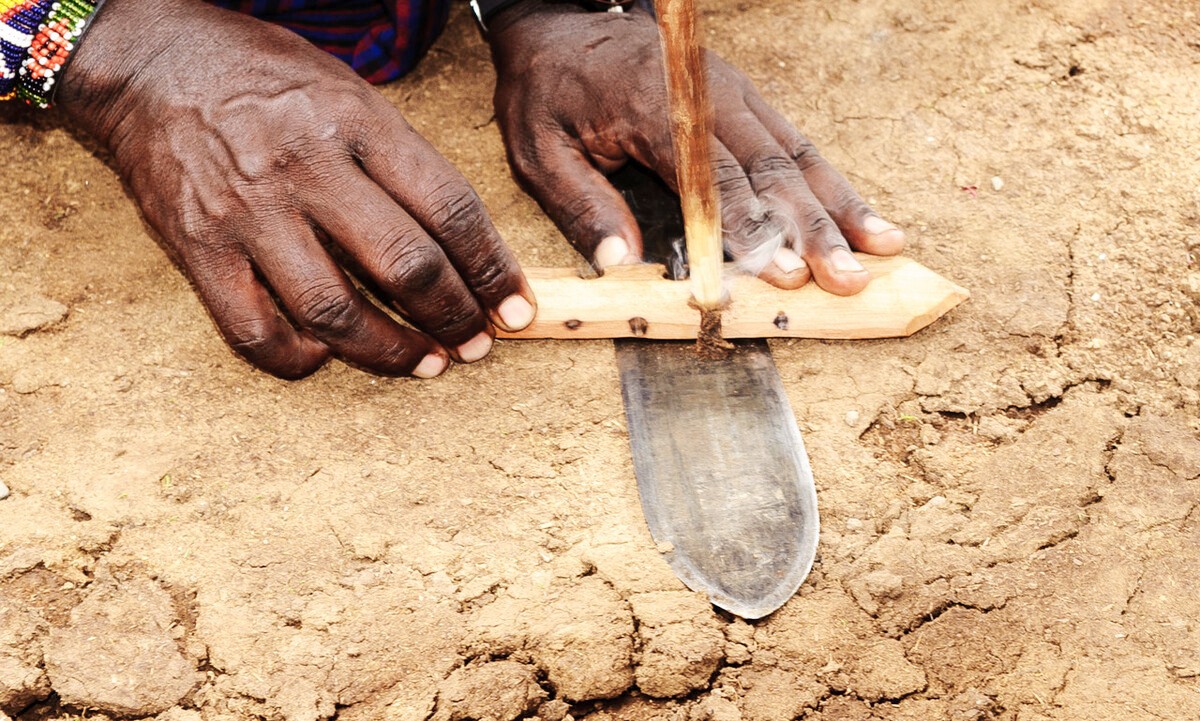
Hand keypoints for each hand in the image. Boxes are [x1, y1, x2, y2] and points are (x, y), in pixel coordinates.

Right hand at [59, 0, 535, 378]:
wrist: (149, 65)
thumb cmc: (262, 79)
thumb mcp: (349, 92)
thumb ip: (401, 160)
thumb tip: (462, 242)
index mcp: (356, 123)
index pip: (449, 208)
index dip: (492, 268)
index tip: (513, 303)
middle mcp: (306, 169)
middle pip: (404, 266)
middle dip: (456, 317)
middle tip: (477, 342)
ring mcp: (249, 214)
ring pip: (336, 312)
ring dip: (392, 352)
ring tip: (424, 363)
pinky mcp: (198, 250)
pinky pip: (257, 332)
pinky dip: (301, 358)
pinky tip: (327, 354)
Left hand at [487, 2, 904, 294]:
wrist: (561, 26)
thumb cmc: (548, 91)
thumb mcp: (538, 150)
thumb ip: (582, 206)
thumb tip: (621, 265)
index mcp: (655, 108)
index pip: (712, 177)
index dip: (751, 229)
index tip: (782, 275)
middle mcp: (708, 98)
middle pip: (771, 169)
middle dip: (813, 230)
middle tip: (847, 279)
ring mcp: (735, 96)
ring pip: (798, 155)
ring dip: (839, 207)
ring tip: (881, 251)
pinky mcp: (747, 102)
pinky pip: (798, 144)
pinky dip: (833, 184)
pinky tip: (862, 218)